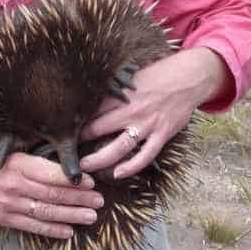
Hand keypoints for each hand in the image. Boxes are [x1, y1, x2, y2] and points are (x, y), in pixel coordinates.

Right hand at [0, 151, 103, 239]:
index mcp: (16, 165)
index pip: (49, 174)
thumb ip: (29, 156)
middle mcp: (14, 186)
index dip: (72, 179)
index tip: (91, 180)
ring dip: (71, 216)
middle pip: (52, 195)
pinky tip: (68, 231)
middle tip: (99, 201)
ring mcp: (9, 205)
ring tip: (91, 216)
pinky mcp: (4, 219)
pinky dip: (51, 230)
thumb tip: (59, 157)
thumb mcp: (4, 150)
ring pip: (46, 213)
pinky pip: (32, 227)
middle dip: (79, 198)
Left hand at [79, 47, 228, 179]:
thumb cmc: (158, 75)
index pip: (92, 110)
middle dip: (81, 142)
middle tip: (66, 153)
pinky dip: (131, 166)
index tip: (62, 130)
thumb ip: (114, 91)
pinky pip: (145, 155)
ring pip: (119, 146)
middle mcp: (131, 110)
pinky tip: (118, 174)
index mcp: (121, 94)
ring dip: (100, 159)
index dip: (76, 121)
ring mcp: (147, 124)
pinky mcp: (162, 134)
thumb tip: (93, 98)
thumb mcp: (132, 78)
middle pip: (99, 128)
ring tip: (85, 168)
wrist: (188, 77)